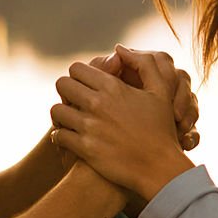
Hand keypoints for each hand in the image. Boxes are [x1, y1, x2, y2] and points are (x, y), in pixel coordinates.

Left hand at [50, 48, 193, 201]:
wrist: (159, 168)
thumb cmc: (161, 129)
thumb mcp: (161, 92)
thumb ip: (144, 64)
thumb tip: (119, 49)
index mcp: (113, 87)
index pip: (77, 68)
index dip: (78, 76)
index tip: (84, 86)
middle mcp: (98, 104)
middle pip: (62, 84)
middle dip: (66, 92)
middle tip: (74, 101)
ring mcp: (90, 127)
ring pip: (56, 110)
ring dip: (61, 114)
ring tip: (69, 120)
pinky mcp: (84, 148)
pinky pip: (58, 136)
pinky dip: (60, 137)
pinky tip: (68, 138)